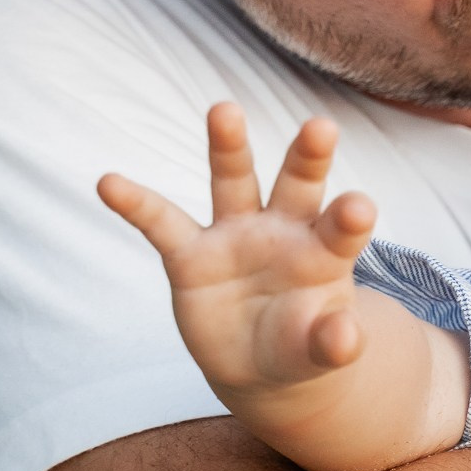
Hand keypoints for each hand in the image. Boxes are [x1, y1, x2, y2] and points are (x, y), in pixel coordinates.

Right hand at [99, 103, 376, 403]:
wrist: (262, 360)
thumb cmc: (303, 343)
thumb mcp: (322, 351)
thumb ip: (334, 344)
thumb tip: (347, 340)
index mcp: (326, 253)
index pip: (342, 229)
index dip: (350, 218)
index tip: (360, 207)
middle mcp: (284, 231)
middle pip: (298, 186)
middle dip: (307, 157)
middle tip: (321, 127)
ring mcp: (235, 236)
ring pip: (233, 182)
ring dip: (229, 146)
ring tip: (224, 109)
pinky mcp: (191, 256)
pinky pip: (162, 224)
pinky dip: (137, 204)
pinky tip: (109, 182)